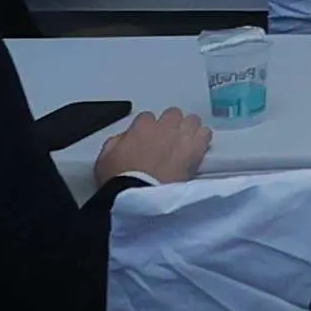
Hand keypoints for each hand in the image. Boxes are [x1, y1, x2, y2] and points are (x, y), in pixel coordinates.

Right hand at [94, 108, 213, 187]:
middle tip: (169, 139)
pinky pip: (205, 134)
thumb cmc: (119, 179)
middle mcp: (164, 127)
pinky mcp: (196, 151)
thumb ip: (117, 141)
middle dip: (171, 124)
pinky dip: (202, 139)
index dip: (149, 129)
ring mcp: (182, 137)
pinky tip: (198, 148)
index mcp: (141, 127)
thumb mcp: (105, 157)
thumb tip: (126, 137)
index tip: (149, 139)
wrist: (139, 197)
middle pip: (173, 114)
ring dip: (189, 129)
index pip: (148, 117)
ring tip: (185, 142)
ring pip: (192, 120)